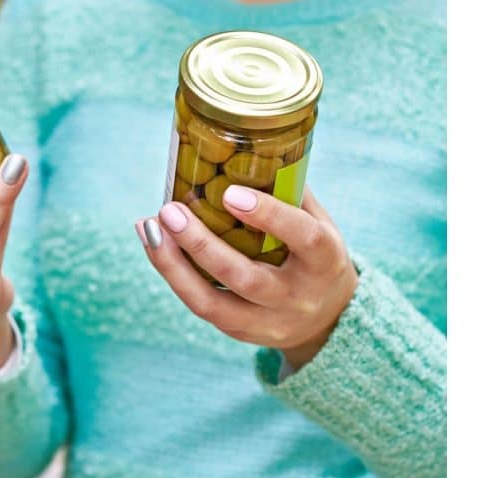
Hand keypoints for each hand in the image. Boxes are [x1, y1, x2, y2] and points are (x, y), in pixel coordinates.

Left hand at [138, 186, 357, 368]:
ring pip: (210, 302)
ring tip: (149, 227)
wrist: (328, 320)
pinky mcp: (238, 331)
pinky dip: (172, 272)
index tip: (230, 193)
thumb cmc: (315, 255)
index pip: (304, 238)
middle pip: (244, 277)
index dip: (269, 215)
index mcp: (326, 261)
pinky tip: (153, 241)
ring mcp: (266, 321)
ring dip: (172, 265)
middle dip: (201, 244)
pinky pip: (200, 304)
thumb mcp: (319, 222)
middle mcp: (297, 296)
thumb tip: (247, 146)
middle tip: (170, 210)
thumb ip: (289, 191)